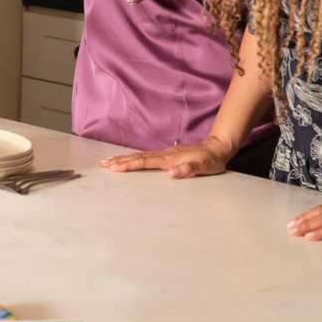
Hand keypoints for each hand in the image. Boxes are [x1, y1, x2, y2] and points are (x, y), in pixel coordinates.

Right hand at [100, 136, 233, 177]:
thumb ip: (189, 169)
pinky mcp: (166, 154)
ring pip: (139, 155)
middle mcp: (164, 154)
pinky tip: (128, 159)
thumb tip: (172, 173)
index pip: (145, 162)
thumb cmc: (211, 160)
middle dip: (120, 161)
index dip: (129, 165)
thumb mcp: (204, 167)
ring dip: (124, 158)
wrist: (217, 147)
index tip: (115, 167)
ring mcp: (164, 153)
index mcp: (169, 159)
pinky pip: (145, 156)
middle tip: (104, 164)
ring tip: (109, 161)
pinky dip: (133, 158)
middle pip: (138, 157)